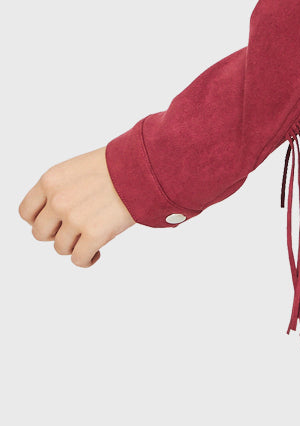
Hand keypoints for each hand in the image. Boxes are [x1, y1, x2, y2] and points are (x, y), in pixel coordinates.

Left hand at [19, 146, 135, 265]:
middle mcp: (58, 199)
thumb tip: (51, 218)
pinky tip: (97, 251)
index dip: (40, 220)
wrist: (146, 167)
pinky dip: (88, 258)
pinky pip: (79, 259)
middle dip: (58, 234)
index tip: (55, 222)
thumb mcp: (77, 169)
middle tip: (76, 229)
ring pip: (61, 248)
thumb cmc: (117, 166)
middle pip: (41, 234)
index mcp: (51, 180)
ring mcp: (74, 217)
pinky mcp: (94, 233)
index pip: (26, 212)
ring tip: (92, 235)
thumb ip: (59, 190)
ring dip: (76, 245)